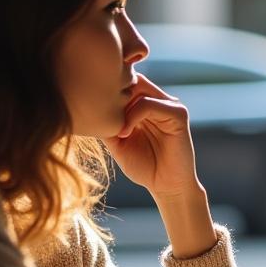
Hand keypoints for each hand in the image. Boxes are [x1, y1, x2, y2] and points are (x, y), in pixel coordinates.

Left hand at [103, 73, 201, 200]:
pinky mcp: (178, 114)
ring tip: (115, 129)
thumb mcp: (117, 142)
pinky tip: (124, 133)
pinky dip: (133, 116)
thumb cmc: (144, 166)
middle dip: (114, 96)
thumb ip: (108, 122)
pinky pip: (151, 104)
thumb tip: (87, 105)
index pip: (126, 83)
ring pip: (139, 89)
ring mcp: (171, 105)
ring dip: (122, 106)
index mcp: (147, 105)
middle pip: (133, 79)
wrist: (167, 187)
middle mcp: (160, 100)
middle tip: (102, 116)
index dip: (108, 91)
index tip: (93, 112)